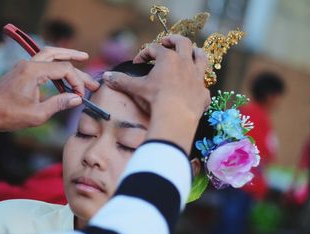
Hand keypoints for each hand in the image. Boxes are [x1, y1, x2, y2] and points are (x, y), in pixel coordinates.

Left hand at [0, 47, 98, 170]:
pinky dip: (54, 67)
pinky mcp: (21, 72)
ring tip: (81, 58)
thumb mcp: (37, 114)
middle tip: (90, 66)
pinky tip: (62, 75)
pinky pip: (41, 64)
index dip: (76, 81)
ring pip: (49, 55)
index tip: (82, 95)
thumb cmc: (7, 115)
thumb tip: (77, 98)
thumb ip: (59, 103)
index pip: (63, 69)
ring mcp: (23, 66)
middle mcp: (28, 64)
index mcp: (32, 71)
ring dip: (65, 57)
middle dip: (75, 60)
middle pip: (57, 54)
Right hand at [102, 35, 209, 151]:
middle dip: (173, 40)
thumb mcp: (136, 88)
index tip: (137, 63)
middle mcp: (185, 63)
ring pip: (201, 57)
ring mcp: (197, 77)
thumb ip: (121, 81)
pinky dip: (199, 85)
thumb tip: (105, 76)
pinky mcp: (204, 92)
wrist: (175, 116)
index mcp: (167, 58)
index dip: (144, 54)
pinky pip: (204, 85)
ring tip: (190, 53)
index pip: (154, 48)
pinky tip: (194, 88)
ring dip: (195, 53)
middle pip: (182, 42)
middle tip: (166, 42)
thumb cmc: (155, 99)